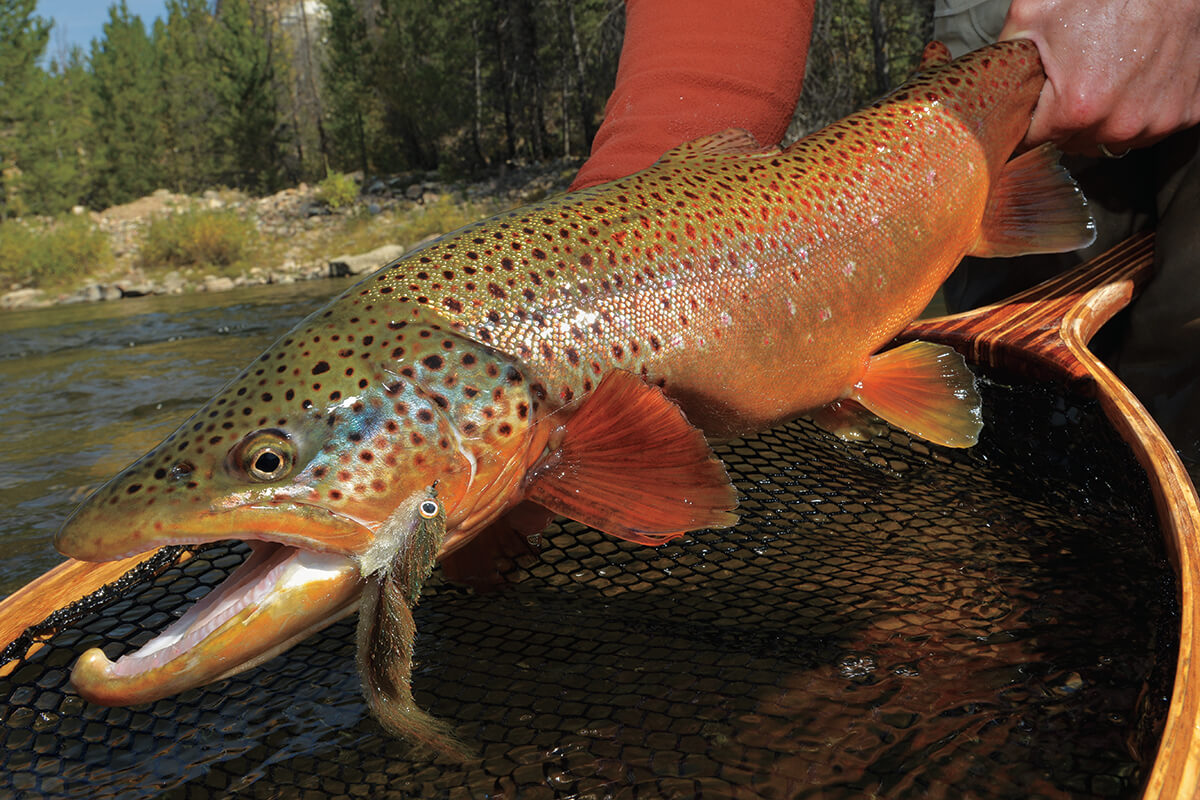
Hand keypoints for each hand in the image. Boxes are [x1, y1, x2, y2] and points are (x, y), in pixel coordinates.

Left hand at [1001, 0, 1199, 153]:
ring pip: (1111, 138)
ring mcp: (1158, 121)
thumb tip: (985, 87)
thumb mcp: (1034, 14)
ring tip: (1106, 74)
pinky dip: (1142, 108)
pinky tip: (1137, 78)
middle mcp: (1120, 123)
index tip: (1031, 105)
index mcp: (1077, 108)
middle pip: (1072, 142)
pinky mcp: (1187, 113)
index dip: (1027, 121)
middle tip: (1073, 78)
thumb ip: (1005, 58)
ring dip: (1104, 117)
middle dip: (1064, 118)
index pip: (1032, 141)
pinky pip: (1151, 127)